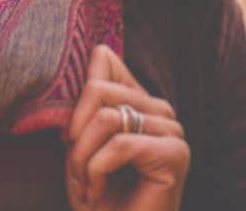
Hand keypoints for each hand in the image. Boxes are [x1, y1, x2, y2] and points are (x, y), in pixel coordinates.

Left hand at [64, 45, 190, 209]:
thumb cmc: (100, 196)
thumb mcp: (82, 141)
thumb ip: (90, 98)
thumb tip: (98, 48)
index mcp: (142, 103)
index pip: (104, 63)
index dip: (76, 102)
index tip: (70, 140)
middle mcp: (162, 112)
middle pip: (99, 89)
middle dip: (75, 134)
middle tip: (76, 172)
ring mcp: (173, 132)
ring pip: (107, 118)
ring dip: (83, 158)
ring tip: (85, 186)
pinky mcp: (175, 154)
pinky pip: (120, 145)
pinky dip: (96, 172)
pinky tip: (96, 194)